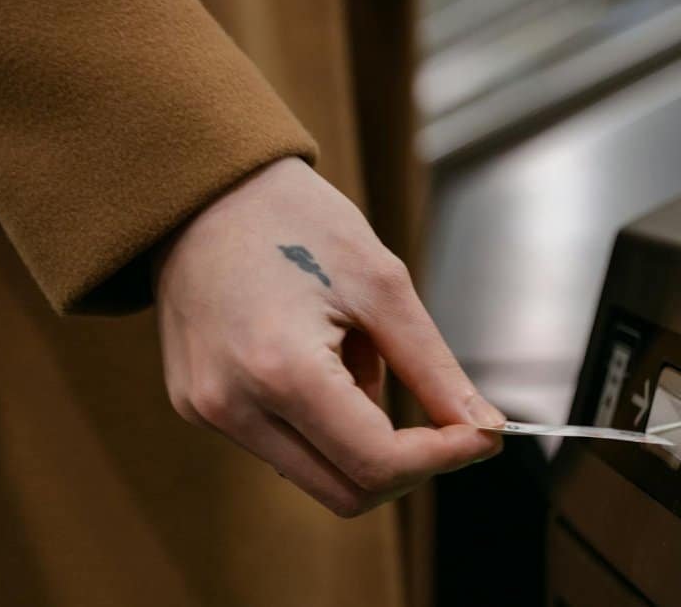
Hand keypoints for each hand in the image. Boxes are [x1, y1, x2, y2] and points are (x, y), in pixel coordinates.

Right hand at [153, 157, 503, 516]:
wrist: (206, 189)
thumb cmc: (296, 219)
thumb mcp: (382, 284)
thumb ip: (433, 369)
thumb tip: (482, 427)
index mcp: (281, 371)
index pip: (377, 463)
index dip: (442, 457)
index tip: (481, 434)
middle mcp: (232, 406)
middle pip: (345, 492)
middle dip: (408, 464)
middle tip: (443, 418)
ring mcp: (207, 412)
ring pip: (315, 474)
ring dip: (363, 441)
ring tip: (360, 355)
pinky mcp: (198, 407)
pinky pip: (281, 446)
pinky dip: (324, 423)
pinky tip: (324, 358)